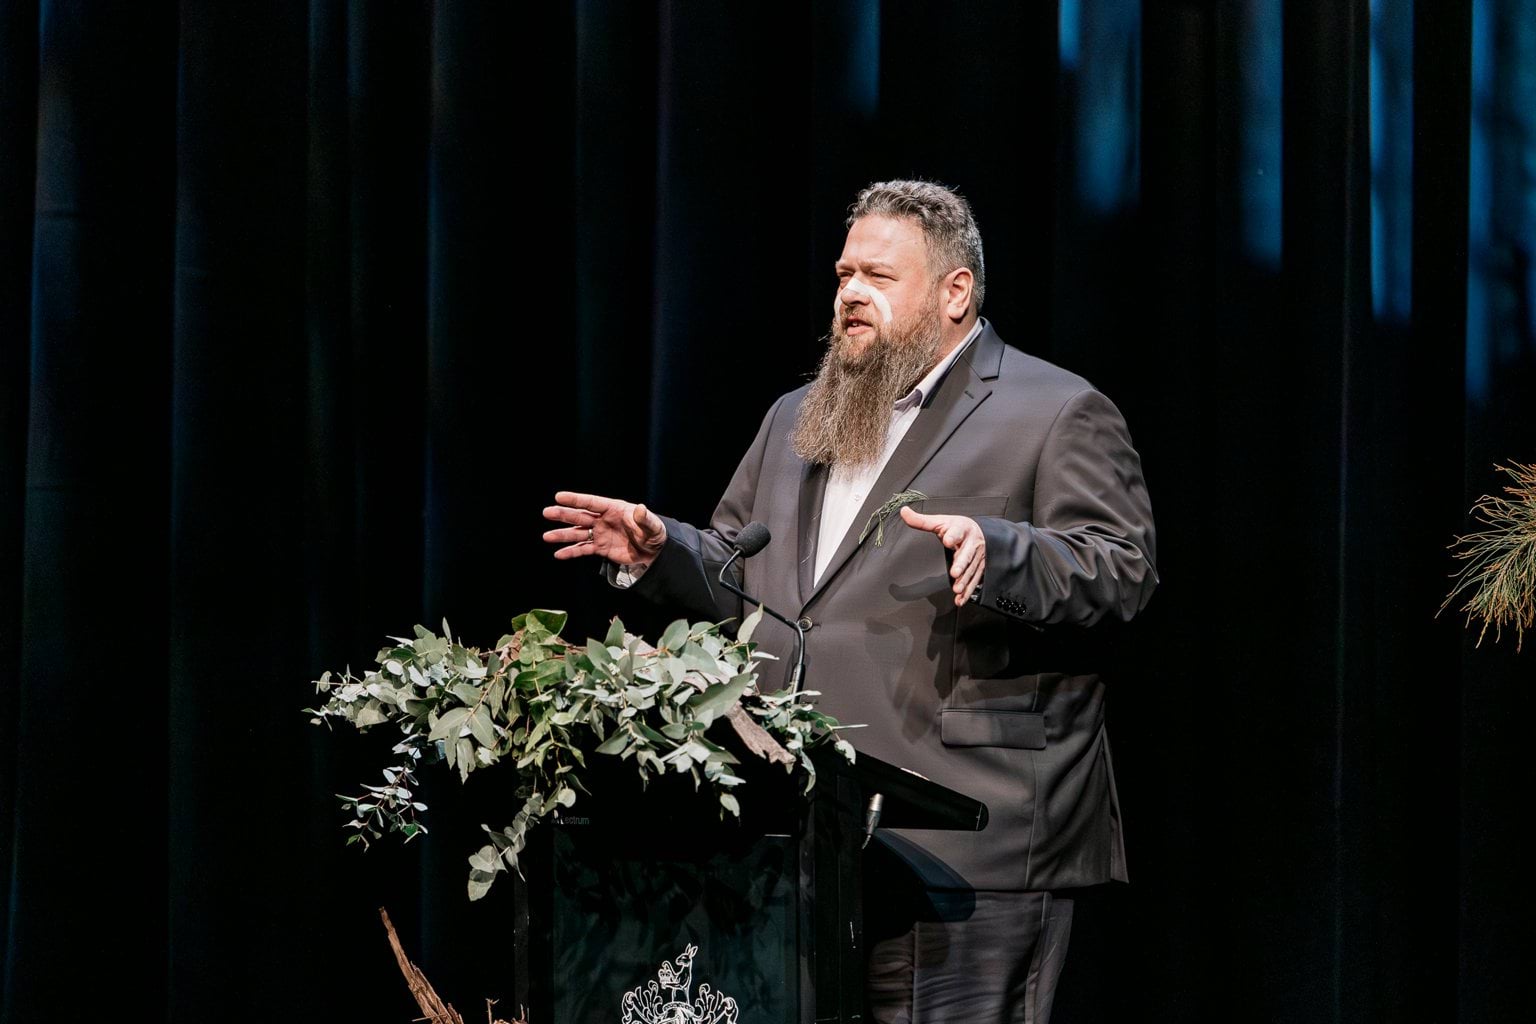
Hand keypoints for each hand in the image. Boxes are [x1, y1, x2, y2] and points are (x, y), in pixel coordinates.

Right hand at [542, 491, 666, 563]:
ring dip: (563, 535)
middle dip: (564, 515)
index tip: (559, 496)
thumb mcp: (652, 525)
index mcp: (614, 509)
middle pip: (580, 516)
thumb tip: (641, 508)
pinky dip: (571, 552)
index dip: (576, 499)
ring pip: (578, 534)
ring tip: (547, 536)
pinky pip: (583, 550)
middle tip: (547, 512)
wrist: (655, 551)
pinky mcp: (601, 548)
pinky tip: (558, 554)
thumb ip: (644, 518)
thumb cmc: (654, 533)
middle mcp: (603, 520)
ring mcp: (600, 534)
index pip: (592, 502)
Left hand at [899, 506, 984, 606]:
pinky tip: (960, 598)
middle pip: (967, 554)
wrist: (980, 531)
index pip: (957, 531)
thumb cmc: (958, 527)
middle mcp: (971, 543)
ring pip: (971, 569)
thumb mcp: (940, 521)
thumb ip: (921, 521)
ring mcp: (977, 556)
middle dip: (961, 563)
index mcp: (961, 529)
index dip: (952, 536)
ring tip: (957, 589)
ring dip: (965, 581)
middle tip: (955, 572)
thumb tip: (904, 512)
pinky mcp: (979, 567)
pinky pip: (974, 580)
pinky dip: (968, 591)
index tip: (947, 540)